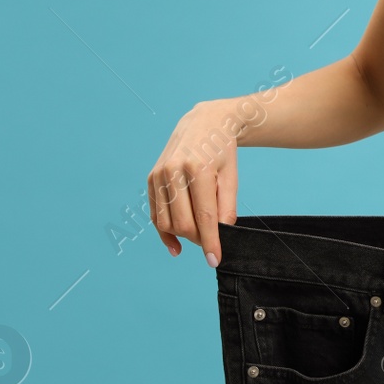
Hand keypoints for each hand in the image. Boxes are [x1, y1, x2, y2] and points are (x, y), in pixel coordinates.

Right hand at [147, 100, 240, 265]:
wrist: (205, 123)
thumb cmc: (222, 152)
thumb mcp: (232, 177)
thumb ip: (227, 208)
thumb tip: (220, 235)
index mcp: (198, 169)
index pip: (204, 217)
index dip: (210, 242)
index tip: (215, 260)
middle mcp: (173, 171)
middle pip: (183, 223)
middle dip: (198, 239)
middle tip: (212, 241)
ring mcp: (158, 174)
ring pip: (166, 221)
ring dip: (183, 236)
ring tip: (199, 236)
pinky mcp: (151, 178)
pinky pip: (155, 214)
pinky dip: (164, 232)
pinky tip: (176, 245)